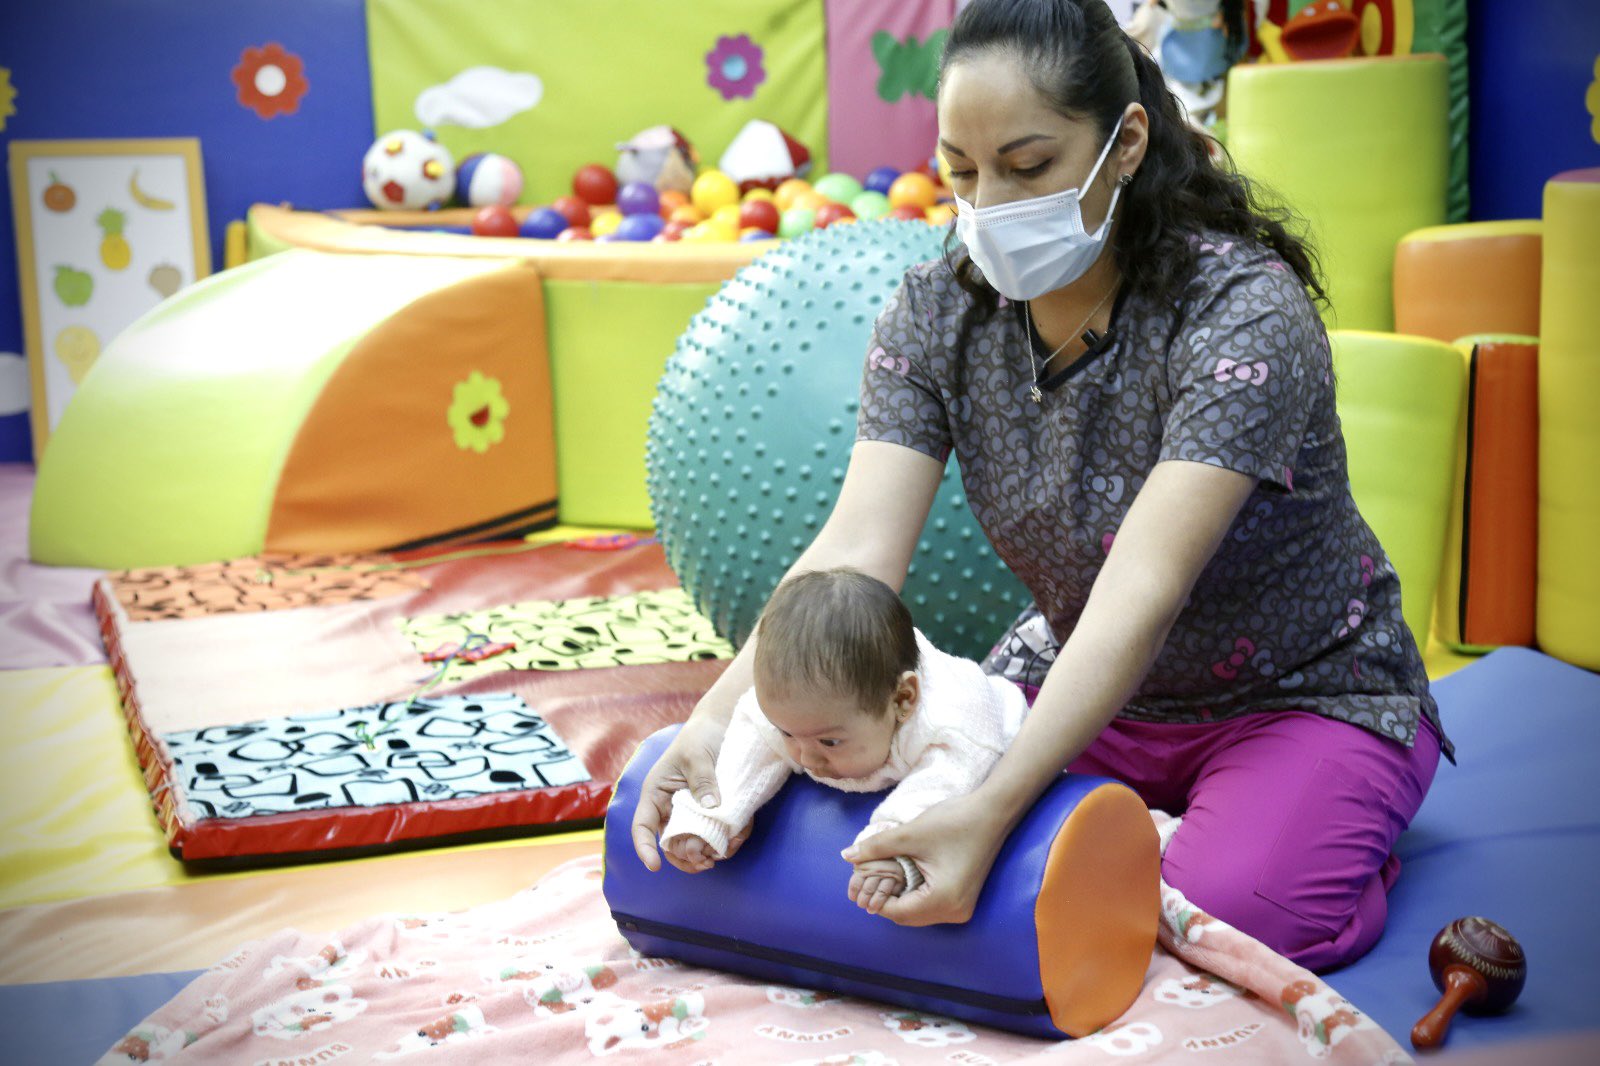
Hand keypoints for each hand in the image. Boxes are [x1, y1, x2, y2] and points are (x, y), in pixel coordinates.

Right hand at [630, 714, 746, 872]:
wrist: (723, 725)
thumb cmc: (700, 735)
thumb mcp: (697, 754)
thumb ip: (702, 779)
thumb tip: (710, 807)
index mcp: (657, 794)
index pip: (642, 825)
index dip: (644, 847)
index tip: (654, 866)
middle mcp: (671, 808)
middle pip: (671, 844)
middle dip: (687, 856)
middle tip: (706, 859)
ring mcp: (692, 814)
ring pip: (694, 846)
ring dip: (708, 853)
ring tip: (725, 850)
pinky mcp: (713, 815)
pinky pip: (716, 836)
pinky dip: (727, 842)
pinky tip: (737, 838)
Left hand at [840, 793, 1009, 925]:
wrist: (993, 812)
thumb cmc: (955, 821)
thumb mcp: (910, 835)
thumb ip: (876, 848)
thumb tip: (846, 856)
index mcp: (943, 901)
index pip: (897, 913)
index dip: (874, 899)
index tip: (860, 880)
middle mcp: (955, 912)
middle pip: (907, 916)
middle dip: (886, 899)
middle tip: (870, 877)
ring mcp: (962, 908)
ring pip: (918, 912)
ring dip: (900, 896)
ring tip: (886, 873)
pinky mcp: (964, 898)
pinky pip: (931, 904)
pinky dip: (914, 893)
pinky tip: (906, 874)